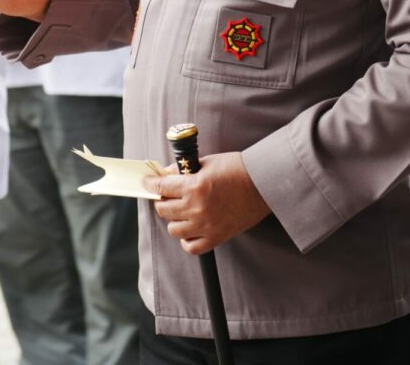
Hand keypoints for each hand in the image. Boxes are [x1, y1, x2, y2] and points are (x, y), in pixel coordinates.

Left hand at [145, 152, 270, 254]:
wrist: (262, 183)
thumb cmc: (237, 168)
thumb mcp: (207, 162)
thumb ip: (185, 171)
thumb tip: (167, 175)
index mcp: (193, 187)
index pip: (161, 187)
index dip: (150, 183)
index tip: (146, 182)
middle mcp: (196, 208)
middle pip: (163, 210)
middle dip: (162, 200)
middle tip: (167, 194)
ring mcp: (205, 225)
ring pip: (173, 229)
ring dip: (174, 219)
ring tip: (182, 210)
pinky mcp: (216, 237)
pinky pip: (191, 247)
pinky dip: (187, 239)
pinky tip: (190, 228)